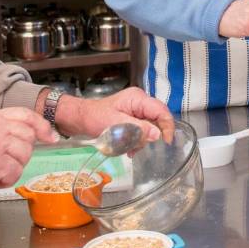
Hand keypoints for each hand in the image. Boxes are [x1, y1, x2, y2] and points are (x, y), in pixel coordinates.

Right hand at [0, 107, 56, 208]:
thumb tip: (20, 140)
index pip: (25, 115)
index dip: (41, 126)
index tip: (50, 136)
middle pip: (28, 137)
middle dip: (23, 154)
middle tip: (7, 163)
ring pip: (24, 155)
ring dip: (13, 169)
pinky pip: (15, 172)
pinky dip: (6, 180)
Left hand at [55, 87, 174, 144]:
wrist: (81, 118)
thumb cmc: (94, 118)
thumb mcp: (116, 124)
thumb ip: (137, 129)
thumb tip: (157, 134)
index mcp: (138, 98)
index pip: (161, 110)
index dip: (167, 126)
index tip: (166, 142)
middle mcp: (140, 102)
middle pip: (157, 119)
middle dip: (150, 135)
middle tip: (138, 146)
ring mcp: (136, 109)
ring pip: (150, 127)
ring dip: (142, 140)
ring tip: (129, 148)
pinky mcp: (132, 117)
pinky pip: (142, 129)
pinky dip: (137, 140)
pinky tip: (129, 148)